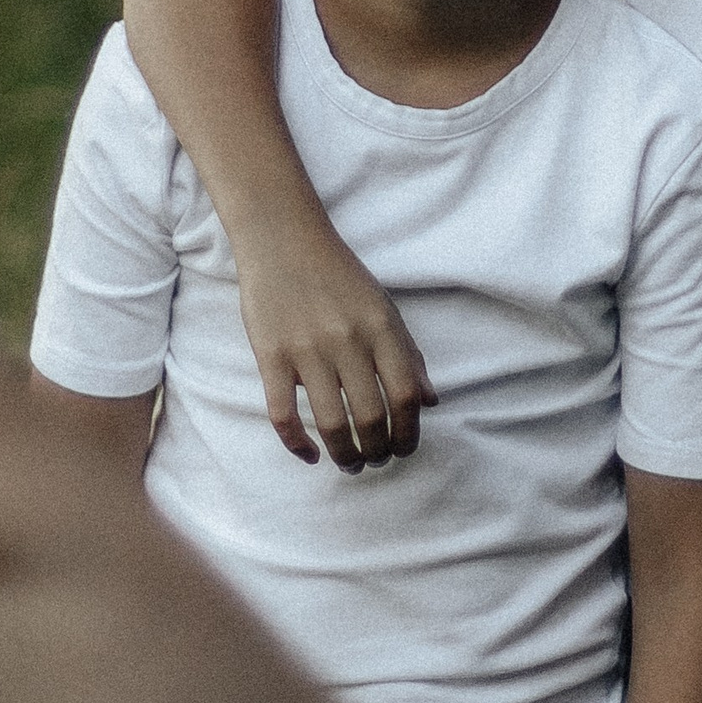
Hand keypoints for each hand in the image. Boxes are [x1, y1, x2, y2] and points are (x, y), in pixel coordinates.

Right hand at [234, 201, 434, 471]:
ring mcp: (307, 350)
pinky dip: (297, 443)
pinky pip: (282, 413)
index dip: (409, 432)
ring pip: (331, 422)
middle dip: (378, 450)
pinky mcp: (271, 355)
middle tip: (376, 461)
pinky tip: (310, 455)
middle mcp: (347, 341)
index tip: (405, 448)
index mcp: (380, 328)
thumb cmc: (338, 274)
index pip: (405, 395)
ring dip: (345, 455)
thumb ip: (408, 354)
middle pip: (371, 416)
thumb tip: (431, 402)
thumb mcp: (384, 306)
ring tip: (350, 464)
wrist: (282, 238)